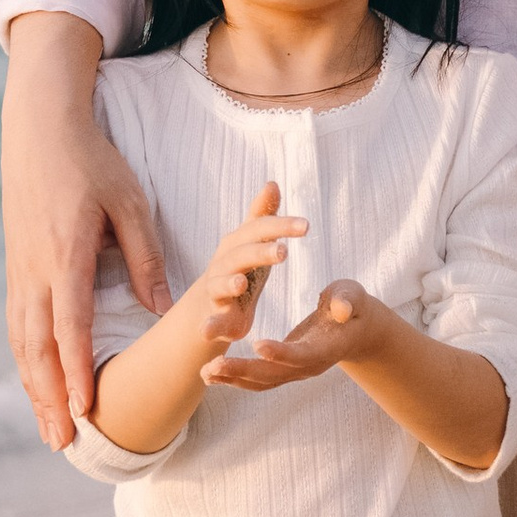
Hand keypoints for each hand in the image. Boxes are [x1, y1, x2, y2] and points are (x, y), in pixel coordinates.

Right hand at [3, 12, 168, 448]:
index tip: (85, 408)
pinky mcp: (15, 269)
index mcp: (66, 255)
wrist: (39, 130)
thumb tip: (164, 309)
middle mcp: (35, 271)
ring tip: (49, 430)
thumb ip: (145, 258)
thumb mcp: (130, 203)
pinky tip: (35, 386)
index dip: (77, 370)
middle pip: (38, 348)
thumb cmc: (93, 163)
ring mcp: (19, 271)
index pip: (70, 325)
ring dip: (34, 389)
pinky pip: (17, 326)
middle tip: (64, 443)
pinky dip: (25, 362)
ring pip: (22, 342)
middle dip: (50, 398)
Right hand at [185, 181, 309, 360]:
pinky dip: (211, 327)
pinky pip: (211, 322)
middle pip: (241, 254)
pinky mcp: (215, 317)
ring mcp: (216, 290)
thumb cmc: (240, 268)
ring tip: (240, 284)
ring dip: (229, 284)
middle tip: (282, 252)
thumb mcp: (252, 242)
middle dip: (259, 252)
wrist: (210, 306)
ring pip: (220, 284)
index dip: (280, 226)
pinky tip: (213, 333)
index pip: (259, 229)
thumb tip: (272, 183)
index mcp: (238, 244)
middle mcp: (224, 263)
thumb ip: (262, 215)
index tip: (306, 225)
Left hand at [204, 276, 383, 393]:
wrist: (354, 327)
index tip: (258, 345)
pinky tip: (211, 373)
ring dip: (233, 379)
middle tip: (214, 364)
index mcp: (326, 348)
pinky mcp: (283, 370)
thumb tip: (341, 309)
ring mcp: (294, 371)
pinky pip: (257, 379)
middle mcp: (309, 366)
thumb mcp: (353, 295)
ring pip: (262, 382)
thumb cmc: (352, 304)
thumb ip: (348, 301)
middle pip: (274, 375)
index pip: (302, 354)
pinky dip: (234, 378)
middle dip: (243, 371)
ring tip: (205, 372)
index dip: (282, 352)